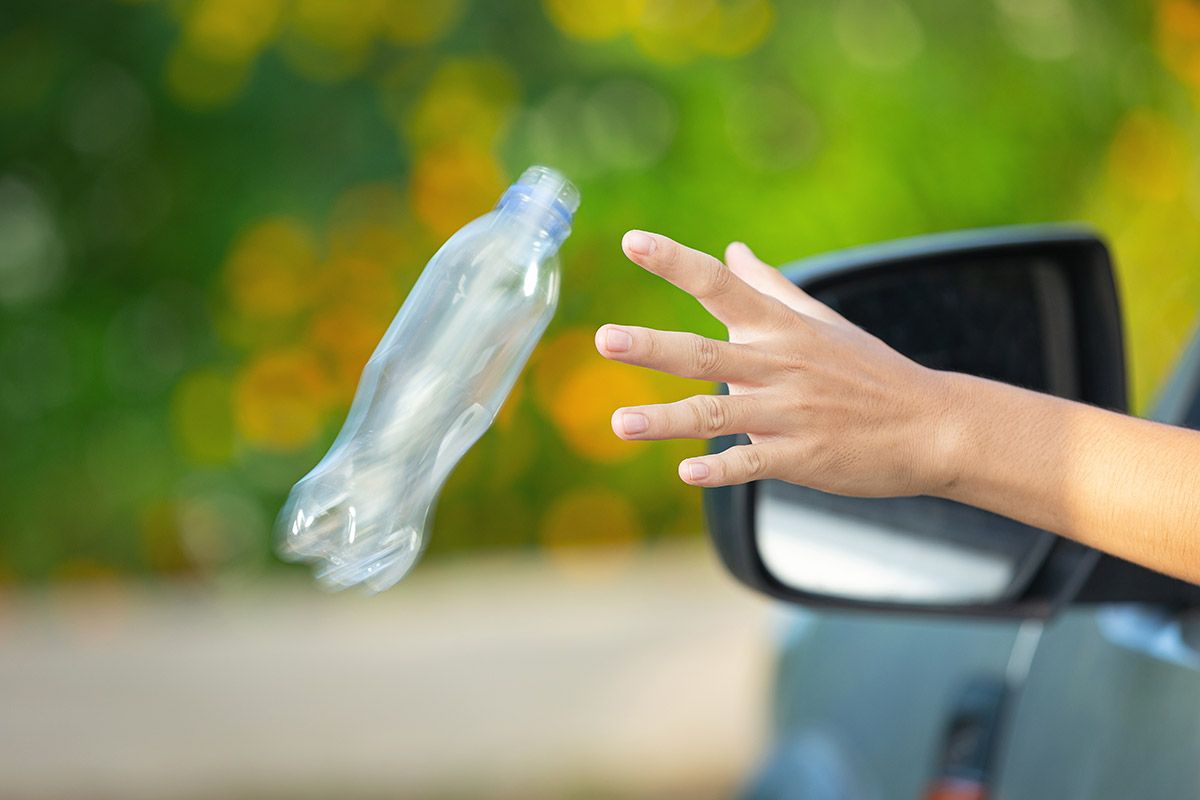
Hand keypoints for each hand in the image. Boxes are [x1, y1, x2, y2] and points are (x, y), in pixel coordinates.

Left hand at [595, 230, 955, 495]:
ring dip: (668, 419)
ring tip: (620, 423)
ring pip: (719, 415)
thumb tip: (733, 252)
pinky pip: (753, 464)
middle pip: (706, 353)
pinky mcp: (803, 457)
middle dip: (654, 347)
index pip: (720, 286)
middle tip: (605, 338)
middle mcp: (780, 367)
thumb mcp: (821, 321)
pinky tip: (686, 474)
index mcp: (781, 330)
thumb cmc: (870, 371)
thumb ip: (770, 288)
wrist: (934, 425)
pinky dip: (720, 470)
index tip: (632, 240)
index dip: (676, 262)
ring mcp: (791, 414)